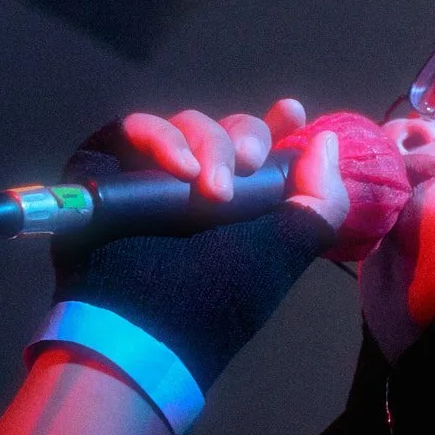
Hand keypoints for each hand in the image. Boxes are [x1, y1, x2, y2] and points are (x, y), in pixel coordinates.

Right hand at [49, 101, 340, 399]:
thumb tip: (326, 143)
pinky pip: (137, 126)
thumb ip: (322, 200)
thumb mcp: (286, 251)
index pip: (262, 151)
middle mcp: (197, 184)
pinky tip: (179, 171)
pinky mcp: (108, 162)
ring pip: (189, 123)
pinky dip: (162, 140)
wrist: (144, 321)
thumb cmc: (218, 296)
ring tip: (211, 190)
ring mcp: (152, 172)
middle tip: (250, 167)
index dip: (277, 127)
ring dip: (208, 146)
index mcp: (242, 205)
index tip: (290, 113)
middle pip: (229, 129)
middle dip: (247, 140)